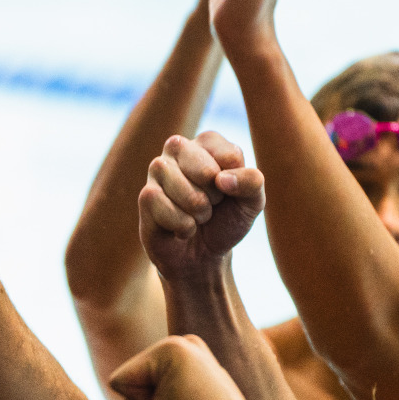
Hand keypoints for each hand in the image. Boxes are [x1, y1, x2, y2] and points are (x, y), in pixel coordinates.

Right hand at [141, 131, 265, 279]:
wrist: (203, 256)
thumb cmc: (226, 221)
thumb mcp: (252, 203)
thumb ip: (252, 182)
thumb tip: (222, 179)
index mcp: (208, 142)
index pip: (230, 157)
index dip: (234, 184)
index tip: (227, 193)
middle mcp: (179, 148)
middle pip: (206, 173)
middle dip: (214, 199)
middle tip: (209, 205)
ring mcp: (158, 169)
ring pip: (184, 191)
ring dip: (198, 214)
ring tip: (195, 217)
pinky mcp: (146, 195)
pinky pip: (167, 210)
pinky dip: (182, 227)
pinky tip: (180, 228)